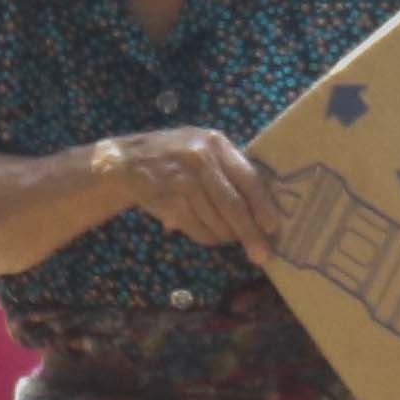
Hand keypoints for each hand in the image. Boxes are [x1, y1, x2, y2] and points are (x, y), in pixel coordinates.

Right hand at [99, 129, 287, 256]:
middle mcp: (200, 160)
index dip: (264, 206)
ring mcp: (182, 181)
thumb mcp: (202, 149)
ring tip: (226, 236)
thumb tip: (264, 209)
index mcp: (215, 144)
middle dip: (250, 234)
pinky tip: (206, 232)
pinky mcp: (169, 202)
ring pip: (216, 222)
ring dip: (225, 237)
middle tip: (262, 255)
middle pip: (234, 205)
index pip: (248, 178)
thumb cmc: (175, 157)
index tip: (274, 228)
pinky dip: (207, 237)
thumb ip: (229, 169)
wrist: (125, 162)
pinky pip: (198, 230)